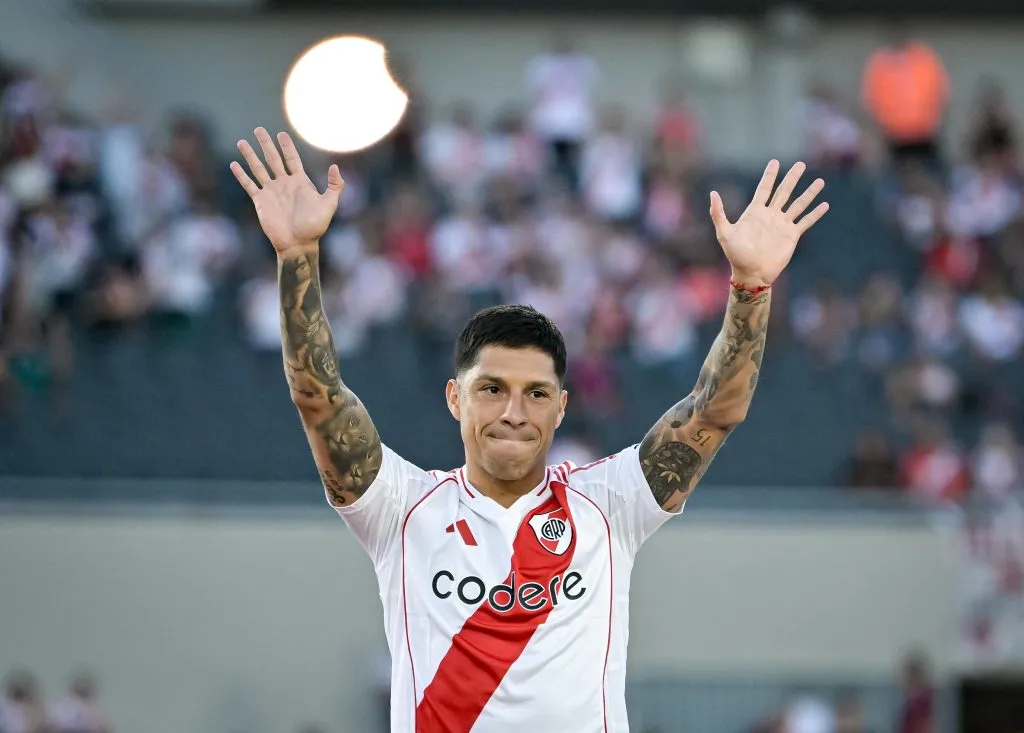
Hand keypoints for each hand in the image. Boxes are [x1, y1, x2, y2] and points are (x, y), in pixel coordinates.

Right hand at [230, 128, 343, 254]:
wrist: (298, 244)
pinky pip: (249, 185)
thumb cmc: (315, 227)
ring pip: (258, 169)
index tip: (281, 134)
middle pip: (273, 159)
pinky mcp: (261, 201)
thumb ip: (335, 186)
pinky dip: (241, 175)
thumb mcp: (329, 205)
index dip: (287, 146)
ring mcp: (271, 191)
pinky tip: (234, 164)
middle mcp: (284, 184)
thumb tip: (335, 166)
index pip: (292, 159)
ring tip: (241, 142)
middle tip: (259, 129)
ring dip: (250, 155)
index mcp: (300, 182)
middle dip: (266, 144)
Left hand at [709, 160, 827, 287]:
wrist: (751, 273)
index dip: (769, 175)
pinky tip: (825, 204)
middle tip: (801, 164)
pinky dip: (815, 213)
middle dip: (792, 178)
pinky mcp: (791, 236)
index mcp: (755, 212)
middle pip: (784, 191)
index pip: (764, 189)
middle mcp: (770, 215)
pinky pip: (805, 221)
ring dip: (809, 193)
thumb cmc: (736, 255)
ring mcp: (782, 225)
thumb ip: (718, 213)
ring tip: (820, 181)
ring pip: (798, 204)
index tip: (775, 162)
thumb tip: (713, 193)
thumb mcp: (724, 233)